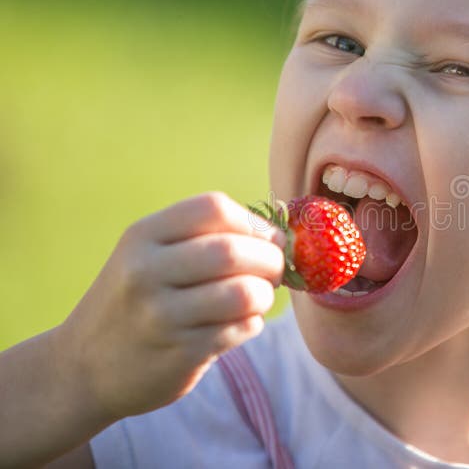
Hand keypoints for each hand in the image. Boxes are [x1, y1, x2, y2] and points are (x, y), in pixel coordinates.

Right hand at [56, 191, 284, 419]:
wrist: (83, 368)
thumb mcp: (149, 255)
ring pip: (245, 293)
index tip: (267, 239)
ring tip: (257, 299)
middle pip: (234, 251)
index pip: (214, 208)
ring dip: (265, 295)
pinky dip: (252, 323)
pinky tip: (237, 324)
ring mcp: (161, 315)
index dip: (254, 223)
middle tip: (274, 271)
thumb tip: (279, 236)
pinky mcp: (180, 353)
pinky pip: (241, 329)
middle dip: (270, 260)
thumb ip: (203, 238)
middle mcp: (147, 271)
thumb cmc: (136, 300)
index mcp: (143, 236)